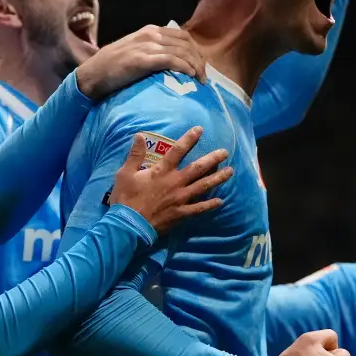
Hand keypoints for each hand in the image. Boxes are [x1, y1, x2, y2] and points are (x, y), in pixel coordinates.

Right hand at [75, 25, 207, 99]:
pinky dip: (184, 67)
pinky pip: (171, 61)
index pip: (183, 37)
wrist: (93, 74)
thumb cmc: (112, 67)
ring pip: (182, 52)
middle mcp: (151, 35)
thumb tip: (171, 61)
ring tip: (200, 81)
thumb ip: (152, 50)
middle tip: (204, 77)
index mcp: (150, 31)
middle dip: (199, 60)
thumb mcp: (134, 51)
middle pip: (186, 44)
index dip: (196, 52)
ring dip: (195, 67)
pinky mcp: (143, 60)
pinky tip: (190, 75)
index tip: (201, 67)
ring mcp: (147, 46)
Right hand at [108, 126, 231, 233]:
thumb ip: (135, 154)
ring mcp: (180, 199)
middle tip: (225, 152)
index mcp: (162, 171)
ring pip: (203, 186)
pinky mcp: (181, 214)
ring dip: (217, 178)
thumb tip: (139, 135)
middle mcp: (175, 182)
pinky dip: (210, 205)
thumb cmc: (126, 198)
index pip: (178, 151)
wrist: (128, 225)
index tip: (200, 130)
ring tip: (230, 171)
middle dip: (213, 159)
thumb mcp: (125, 173)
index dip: (189, 139)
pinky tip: (220, 201)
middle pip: (198, 168)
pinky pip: (199, 208)